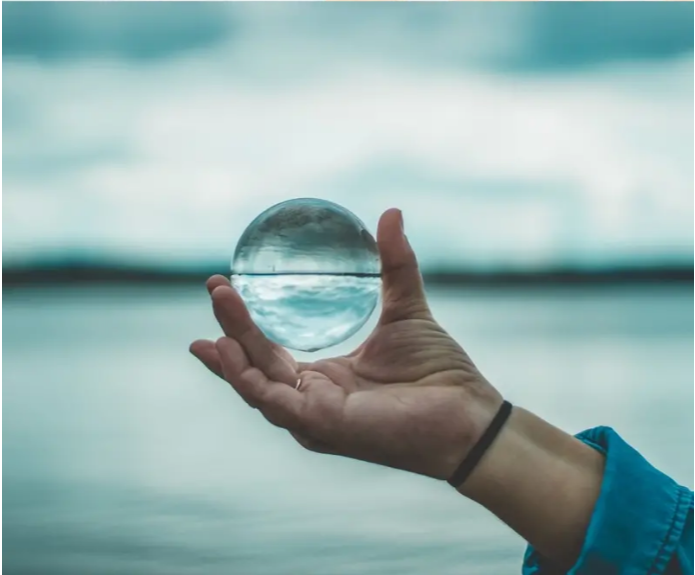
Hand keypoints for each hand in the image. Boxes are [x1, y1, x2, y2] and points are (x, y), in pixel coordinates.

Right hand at [190, 208, 502, 479]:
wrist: (468, 412)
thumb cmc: (440, 372)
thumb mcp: (407, 308)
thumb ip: (395, 264)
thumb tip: (391, 213)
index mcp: (326, 380)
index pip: (271, 354)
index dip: (244, 326)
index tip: (225, 287)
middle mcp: (312, 401)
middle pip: (258, 365)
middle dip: (231, 329)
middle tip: (215, 288)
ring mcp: (313, 416)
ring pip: (257, 382)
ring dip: (232, 348)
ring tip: (220, 303)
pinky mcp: (321, 425)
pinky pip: (273, 400)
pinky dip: (245, 376)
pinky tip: (228, 347)